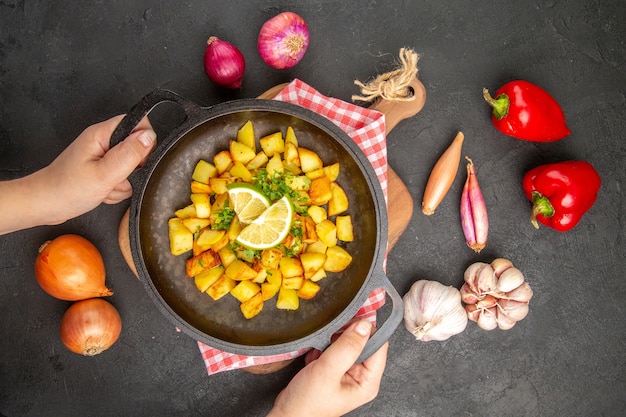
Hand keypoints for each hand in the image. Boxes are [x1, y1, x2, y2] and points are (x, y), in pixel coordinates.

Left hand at [0, 115, 154, 233]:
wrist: (45, 204)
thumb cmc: (65, 189)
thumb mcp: (104, 174)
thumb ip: (129, 154)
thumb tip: (149, 137)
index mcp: (101, 135)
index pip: (138, 123)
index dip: (145, 142)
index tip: (137, 161)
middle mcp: (102, 141)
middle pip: (136, 147)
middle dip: (134, 168)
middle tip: (117, 177)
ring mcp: (102, 156)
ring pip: (131, 165)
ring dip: (124, 182)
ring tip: (105, 187)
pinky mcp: (101, 169)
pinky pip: (123, 177)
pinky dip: (117, 188)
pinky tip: (103, 192)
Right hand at [268, 320, 387, 416]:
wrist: (287, 415)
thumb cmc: (308, 402)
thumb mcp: (328, 371)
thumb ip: (347, 347)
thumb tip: (364, 324)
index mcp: (368, 381)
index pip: (379, 344)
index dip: (366, 329)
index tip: (351, 319)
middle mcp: (361, 377)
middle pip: (363, 342)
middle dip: (344, 336)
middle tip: (330, 339)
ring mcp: (347, 373)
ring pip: (346, 343)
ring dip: (331, 342)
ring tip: (320, 354)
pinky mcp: (334, 370)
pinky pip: (333, 349)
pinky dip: (322, 349)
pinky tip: (314, 359)